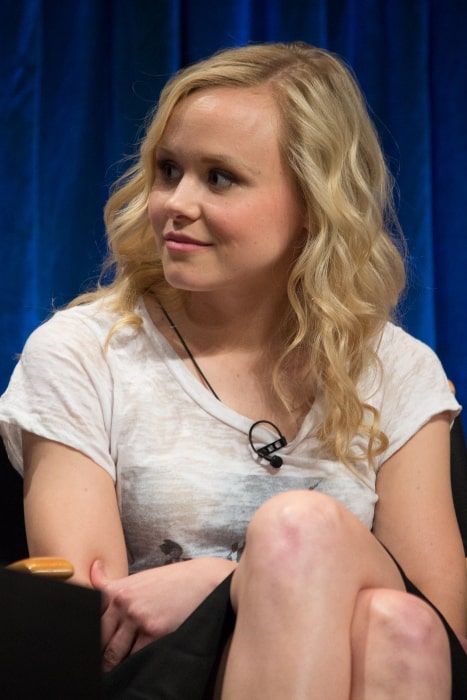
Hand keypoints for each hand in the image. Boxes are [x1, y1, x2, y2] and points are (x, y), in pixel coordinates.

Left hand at [90, 557, 234, 670]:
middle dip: (97, 653)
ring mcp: (138, 619)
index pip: (90, 616)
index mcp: (119, 589)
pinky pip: (135, 658)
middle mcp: (125, 603)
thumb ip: (114, 583)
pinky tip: (132, 670)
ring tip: (110, 674)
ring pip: (114, 653)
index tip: (83, 645)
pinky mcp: (154, 633)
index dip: (85, 634)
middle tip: (94, 664)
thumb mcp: (141, 577)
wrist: (204, 580)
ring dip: (112, 665)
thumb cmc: (172, 581)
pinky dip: (132, 666)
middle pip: (99, 638)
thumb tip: (92, 569)